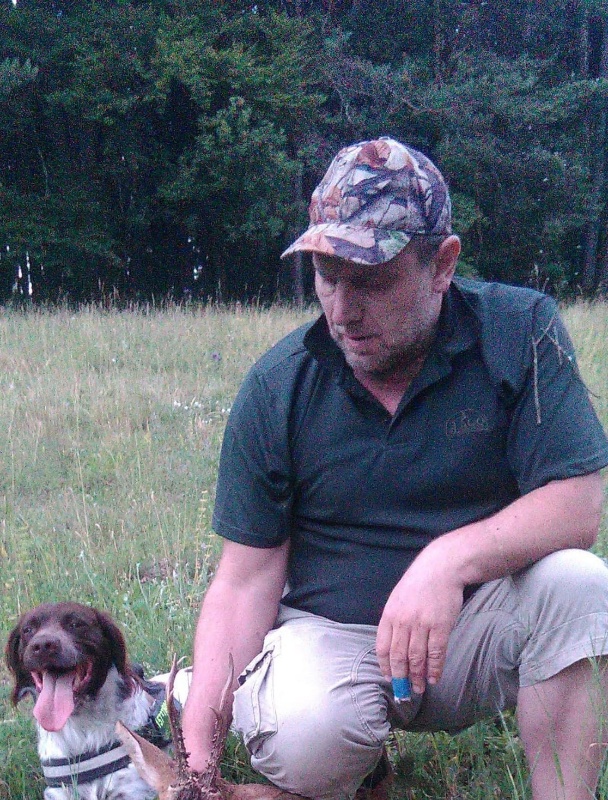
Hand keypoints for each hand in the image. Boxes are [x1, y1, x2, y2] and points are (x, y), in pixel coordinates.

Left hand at [376, 547, 464, 694]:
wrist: (441, 567)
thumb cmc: (419, 584)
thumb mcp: (397, 598)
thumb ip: (393, 620)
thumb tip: (392, 646)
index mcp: (389, 614)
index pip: (382, 647)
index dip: (384, 666)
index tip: (388, 677)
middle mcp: (403, 621)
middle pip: (398, 657)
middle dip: (400, 677)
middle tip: (403, 691)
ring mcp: (422, 624)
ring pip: (417, 658)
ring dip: (417, 677)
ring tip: (418, 688)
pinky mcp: (440, 626)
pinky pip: (436, 654)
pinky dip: (434, 669)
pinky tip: (433, 678)